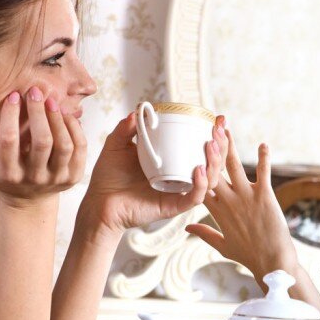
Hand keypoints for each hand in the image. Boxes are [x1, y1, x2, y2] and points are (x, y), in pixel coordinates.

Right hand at [0, 88, 85, 207]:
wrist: (28, 199)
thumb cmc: (2, 176)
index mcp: (9, 174)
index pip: (9, 140)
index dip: (10, 115)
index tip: (14, 96)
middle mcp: (34, 178)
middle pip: (42, 141)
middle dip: (38, 112)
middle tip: (35, 92)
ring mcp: (57, 178)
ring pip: (63, 144)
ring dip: (57, 118)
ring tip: (50, 101)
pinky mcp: (74, 175)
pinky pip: (79, 148)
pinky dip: (74, 127)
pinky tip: (64, 114)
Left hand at [80, 112, 226, 232]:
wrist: (98, 203)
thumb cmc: (108, 177)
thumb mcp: (116, 146)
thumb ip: (126, 129)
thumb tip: (138, 112)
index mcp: (172, 161)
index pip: (199, 147)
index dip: (214, 136)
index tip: (218, 121)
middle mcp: (179, 176)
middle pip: (211, 162)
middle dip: (221, 146)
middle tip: (218, 132)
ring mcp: (178, 192)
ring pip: (209, 180)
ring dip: (215, 162)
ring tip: (210, 146)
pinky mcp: (173, 207)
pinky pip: (194, 197)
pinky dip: (200, 184)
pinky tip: (199, 169)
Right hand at [185, 126, 298, 284]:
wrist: (272, 263)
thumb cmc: (248, 255)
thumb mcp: (222, 245)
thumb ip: (204, 233)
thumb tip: (187, 227)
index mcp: (217, 211)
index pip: (200, 184)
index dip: (194, 166)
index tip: (190, 150)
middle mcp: (228, 200)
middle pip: (214, 169)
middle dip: (209, 147)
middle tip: (206, 128)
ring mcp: (246, 196)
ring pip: (233, 165)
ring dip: (229, 145)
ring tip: (225, 127)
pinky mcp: (265, 195)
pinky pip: (263, 171)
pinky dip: (264, 157)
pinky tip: (263, 144)